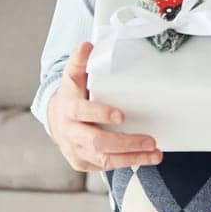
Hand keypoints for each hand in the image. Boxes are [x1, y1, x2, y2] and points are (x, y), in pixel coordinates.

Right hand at [46, 42, 162, 171]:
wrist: (54, 119)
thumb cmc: (71, 95)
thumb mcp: (73, 77)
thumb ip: (80, 62)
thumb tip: (87, 45)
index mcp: (68, 108)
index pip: (83, 112)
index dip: (100, 114)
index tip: (121, 116)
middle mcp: (70, 132)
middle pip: (96, 142)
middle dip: (125, 142)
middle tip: (150, 139)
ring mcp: (75, 150)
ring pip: (104, 159)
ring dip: (132, 157)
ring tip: (155, 153)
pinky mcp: (82, 162)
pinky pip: (106, 166)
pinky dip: (127, 162)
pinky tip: (145, 157)